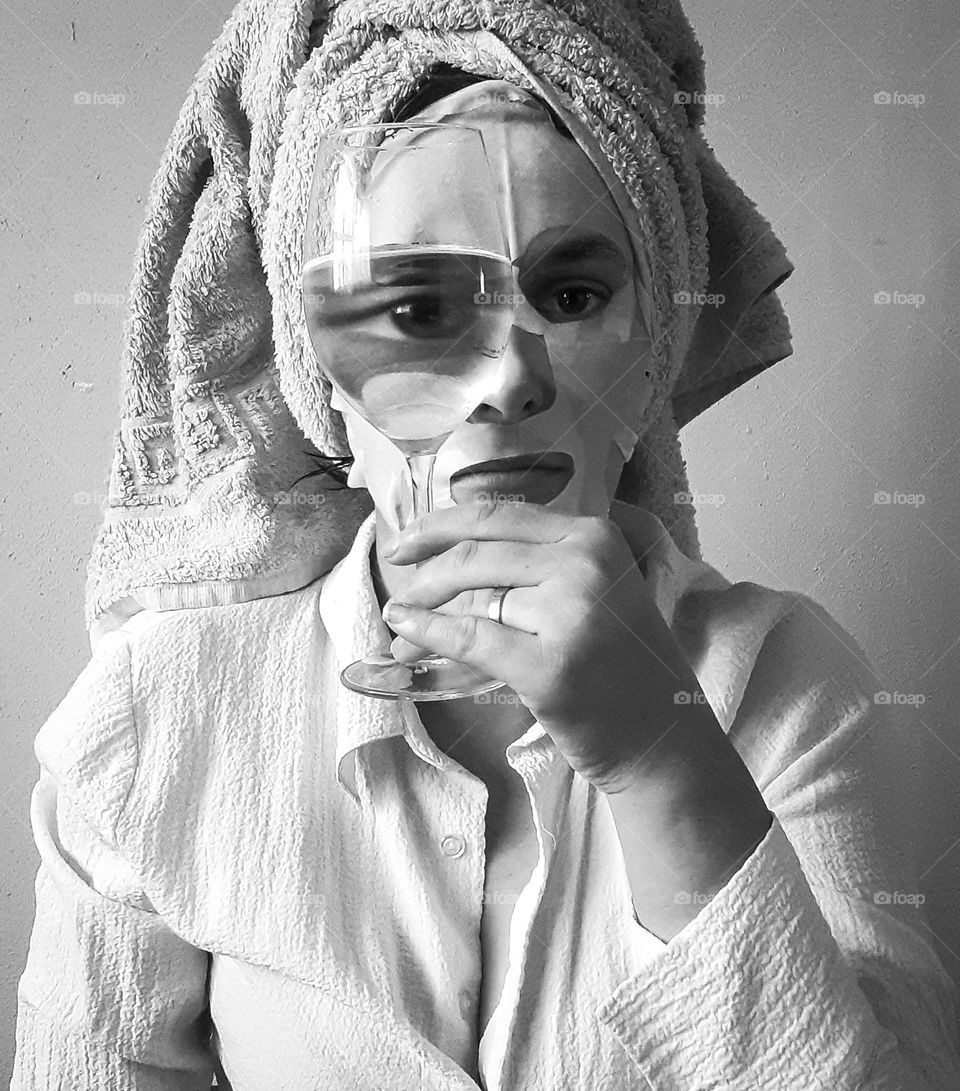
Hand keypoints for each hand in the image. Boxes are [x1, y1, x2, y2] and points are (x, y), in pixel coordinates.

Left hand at [381, 497, 719, 793]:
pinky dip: (429, 634)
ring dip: (423, 611)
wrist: (662, 737)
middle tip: (399, 587)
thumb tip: (445, 553)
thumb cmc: (620, 664)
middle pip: (478, 554)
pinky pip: (471, 638)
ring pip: (471, 598)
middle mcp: (586, 564)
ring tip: (399, 632)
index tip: (408, 539)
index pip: (500, 516)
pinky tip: (405, 633)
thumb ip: (536, 563)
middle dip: (426, 573)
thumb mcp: (592, 591)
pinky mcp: (551, 666)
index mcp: (595, 536)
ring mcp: (571, 614)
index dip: (442, 524)